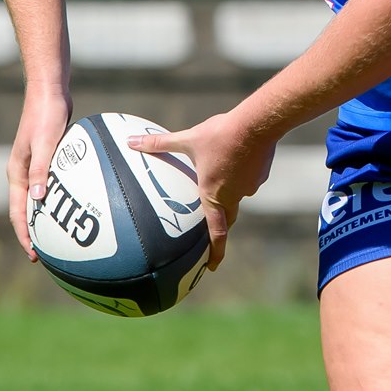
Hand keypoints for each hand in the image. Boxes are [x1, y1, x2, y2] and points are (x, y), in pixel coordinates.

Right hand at [8, 88, 73, 259]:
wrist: (49, 91)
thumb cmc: (47, 115)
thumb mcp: (45, 143)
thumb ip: (40, 170)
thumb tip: (38, 200)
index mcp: (17, 173)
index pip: (18, 212)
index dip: (24, 235)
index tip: (34, 255)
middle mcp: (23, 172)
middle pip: (25, 210)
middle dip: (33, 234)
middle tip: (47, 255)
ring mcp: (34, 166)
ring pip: (38, 199)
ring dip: (44, 218)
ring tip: (60, 237)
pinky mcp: (48, 158)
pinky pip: (51, 185)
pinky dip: (58, 199)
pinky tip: (77, 204)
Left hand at [128, 111, 276, 269]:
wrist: (255, 125)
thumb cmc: (220, 134)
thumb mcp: (188, 139)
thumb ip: (159, 144)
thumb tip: (131, 143)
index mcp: (212, 194)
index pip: (215, 232)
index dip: (214, 252)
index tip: (211, 266)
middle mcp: (232, 195)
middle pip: (227, 217)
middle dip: (220, 226)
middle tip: (213, 231)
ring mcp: (249, 186)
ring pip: (237, 195)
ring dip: (229, 191)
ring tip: (223, 174)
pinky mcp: (260, 175)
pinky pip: (248, 179)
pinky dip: (241, 174)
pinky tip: (238, 157)